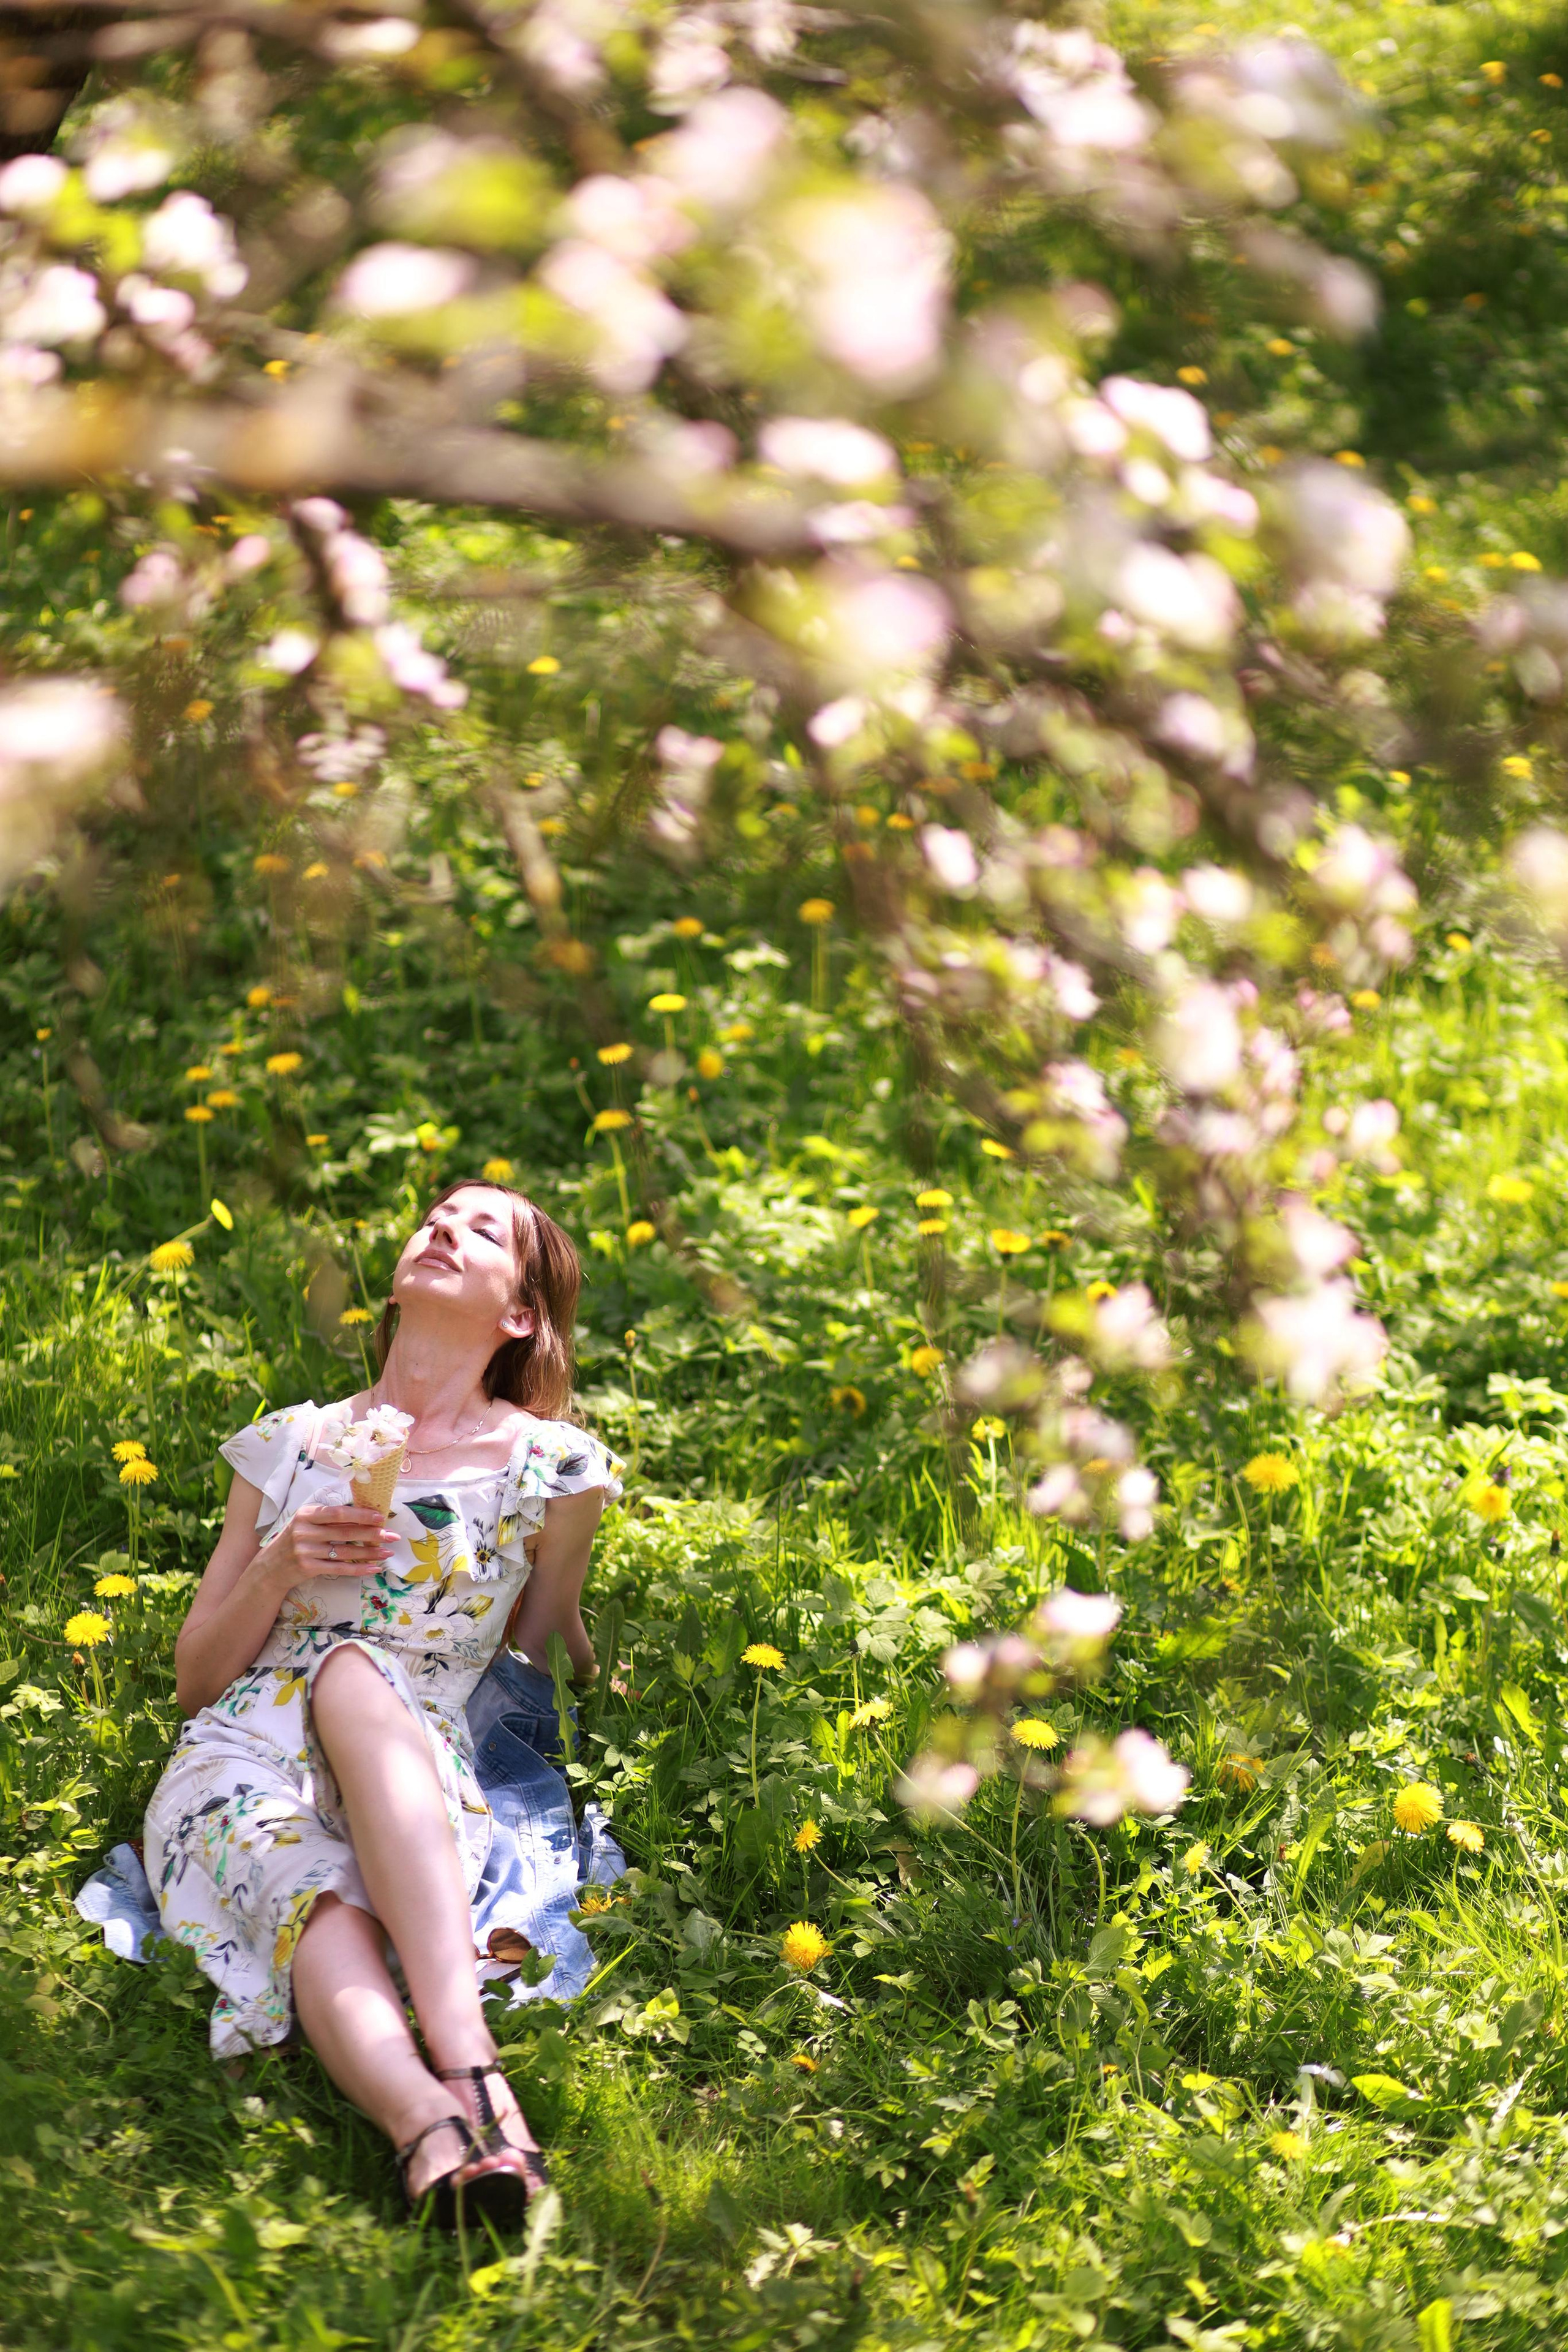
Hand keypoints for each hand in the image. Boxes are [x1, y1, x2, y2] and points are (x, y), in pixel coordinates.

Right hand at [256, 1503, 394, 1587]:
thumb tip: (362, 1514)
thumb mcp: (305, 1523)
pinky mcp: (308, 1568)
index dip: (361, 1514)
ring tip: (388, 1552)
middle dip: (372, 1534)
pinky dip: (358, 1568)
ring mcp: (305, 1551)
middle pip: (345, 1532)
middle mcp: (304, 1531)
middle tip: (392, 1536)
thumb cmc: (294, 1540)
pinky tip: (373, 1568)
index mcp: (306, 1515)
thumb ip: (327, 1518)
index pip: (338, 1513)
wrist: (270, 1567)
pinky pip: (339, 1568)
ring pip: (345, 1552)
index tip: (381, 1517)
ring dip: (370, 1553)